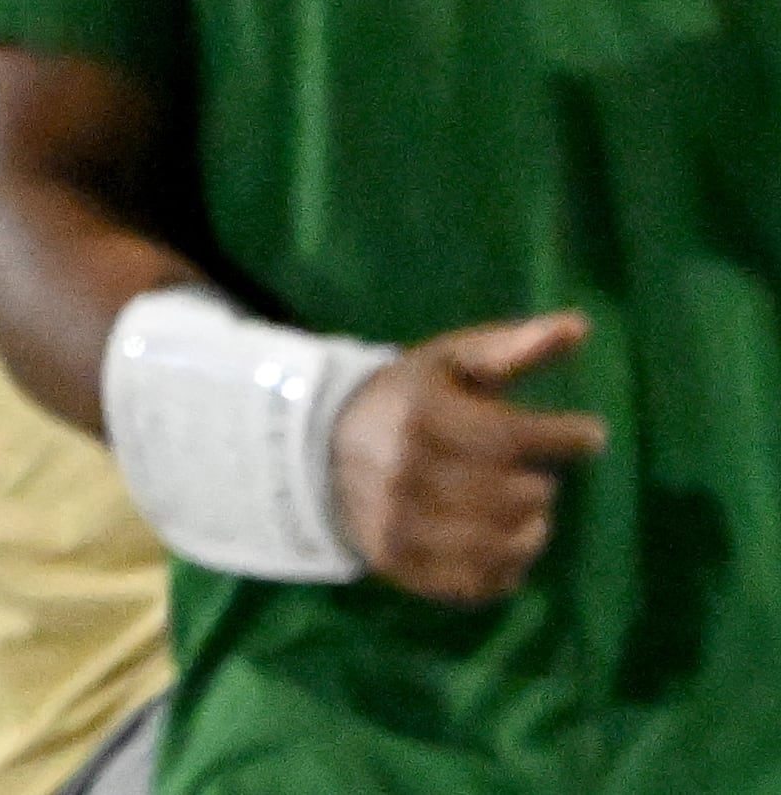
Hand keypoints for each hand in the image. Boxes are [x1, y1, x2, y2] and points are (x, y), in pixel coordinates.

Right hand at [329, 311, 608, 604]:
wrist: (320, 450)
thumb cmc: (406, 400)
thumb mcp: (450, 362)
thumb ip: (513, 345)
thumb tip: (580, 326)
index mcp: (423, 417)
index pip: (518, 437)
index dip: (568, 437)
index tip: (588, 434)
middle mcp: (409, 473)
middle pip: (523, 494)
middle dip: (539, 480)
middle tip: (527, 469)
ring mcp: (403, 525)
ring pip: (510, 541)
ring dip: (530, 524)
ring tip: (518, 504)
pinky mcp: (403, 565)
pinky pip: (483, 582)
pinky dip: (508, 564)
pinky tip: (501, 538)